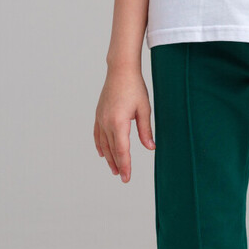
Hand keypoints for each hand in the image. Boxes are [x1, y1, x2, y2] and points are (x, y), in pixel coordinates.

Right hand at [94, 65, 154, 182]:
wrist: (120, 71)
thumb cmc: (134, 87)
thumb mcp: (144, 109)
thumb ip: (146, 130)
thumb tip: (151, 147)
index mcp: (119, 122)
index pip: (122, 150)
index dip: (125, 165)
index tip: (127, 177)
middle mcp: (106, 122)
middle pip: (112, 149)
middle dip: (118, 164)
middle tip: (123, 177)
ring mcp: (100, 118)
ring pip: (103, 144)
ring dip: (109, 158)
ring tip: (114, 169)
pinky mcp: (99, 114)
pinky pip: (97, 134)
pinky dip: (99, 145)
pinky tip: (102, 153)